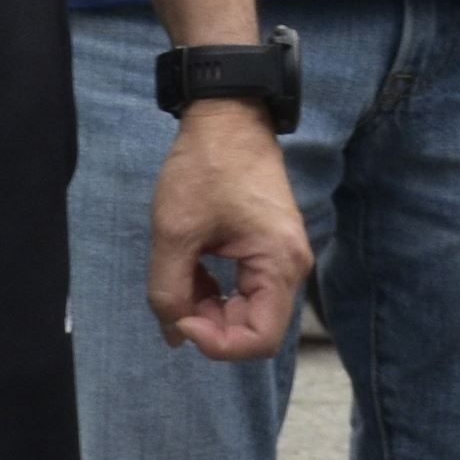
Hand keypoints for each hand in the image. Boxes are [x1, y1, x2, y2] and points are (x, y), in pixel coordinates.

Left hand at [145, 102, 312, 361]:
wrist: (228, 116)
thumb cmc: (206, 166)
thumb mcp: (176, 231)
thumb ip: (169, 290)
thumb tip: (174, 336)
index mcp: (279, 264)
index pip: (259, 340)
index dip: (216, 343)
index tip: (181, 317)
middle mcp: (291, 266)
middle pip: (254, 328)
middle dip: (210, 323)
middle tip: (175, 297)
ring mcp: (282, 257)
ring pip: (247, 310)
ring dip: (209, 306)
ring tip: (180, 274)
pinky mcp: (269, 248)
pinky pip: (246, 289)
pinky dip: (215, 290)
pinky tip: (192, 267)